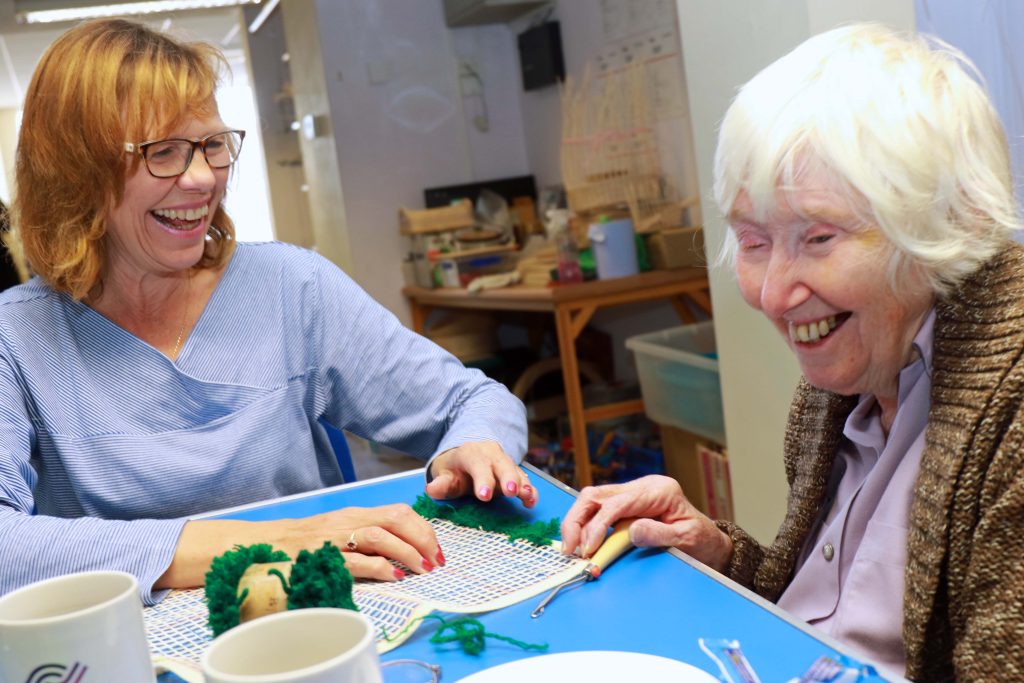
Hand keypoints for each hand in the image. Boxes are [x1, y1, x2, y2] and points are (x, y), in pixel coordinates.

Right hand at [159, 502, 444, 588]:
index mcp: (353, 513)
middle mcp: (346, 520)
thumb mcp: (336, 534)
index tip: (438, 547)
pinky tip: (395, 574)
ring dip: (407, 551)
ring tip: (423, 567)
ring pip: (380, 535)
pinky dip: (380, 566)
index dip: (424, 528)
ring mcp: (333, 537)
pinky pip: (355, 559)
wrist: (255, 546)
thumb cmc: (299, 545)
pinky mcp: (320, 557)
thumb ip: (364, 539)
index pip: (398, 511)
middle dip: (423, 537)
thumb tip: (402, 552)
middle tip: (438, 558)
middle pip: (396, 518)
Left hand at [425, 441, 536, 507]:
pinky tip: (531, 500)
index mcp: (470, 453)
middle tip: (511, 491)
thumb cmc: (455, 468)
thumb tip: (431, 490)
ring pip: (515, 470)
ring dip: (522, 483)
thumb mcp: (444, 473)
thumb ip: (441, 484)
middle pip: (501, 464)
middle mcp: (490, 454)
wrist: (467, 455)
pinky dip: (530, 489)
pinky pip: (524, 479)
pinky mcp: (514, 472)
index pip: (477, 464)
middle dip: (507, 478)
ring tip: (526, 496)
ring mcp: (504, 462)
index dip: (482, 479)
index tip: (484, 496)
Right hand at [560, 475, 732, 572]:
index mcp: (660, 490)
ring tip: (572, 549)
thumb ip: (659, 534)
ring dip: (577, 524)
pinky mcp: (626, 505)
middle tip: (570, 548)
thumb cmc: (702, 541)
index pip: (617, 502)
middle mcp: (643, 487)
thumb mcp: (686, 540)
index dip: (597, 525)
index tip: (588, 549)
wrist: (711, 543)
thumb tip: (631, 531)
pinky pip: (598, 511)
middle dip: (577, 520)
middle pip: (596, 495)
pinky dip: (586, 527)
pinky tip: (582, 544)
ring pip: (592, 500)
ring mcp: (633, 494)